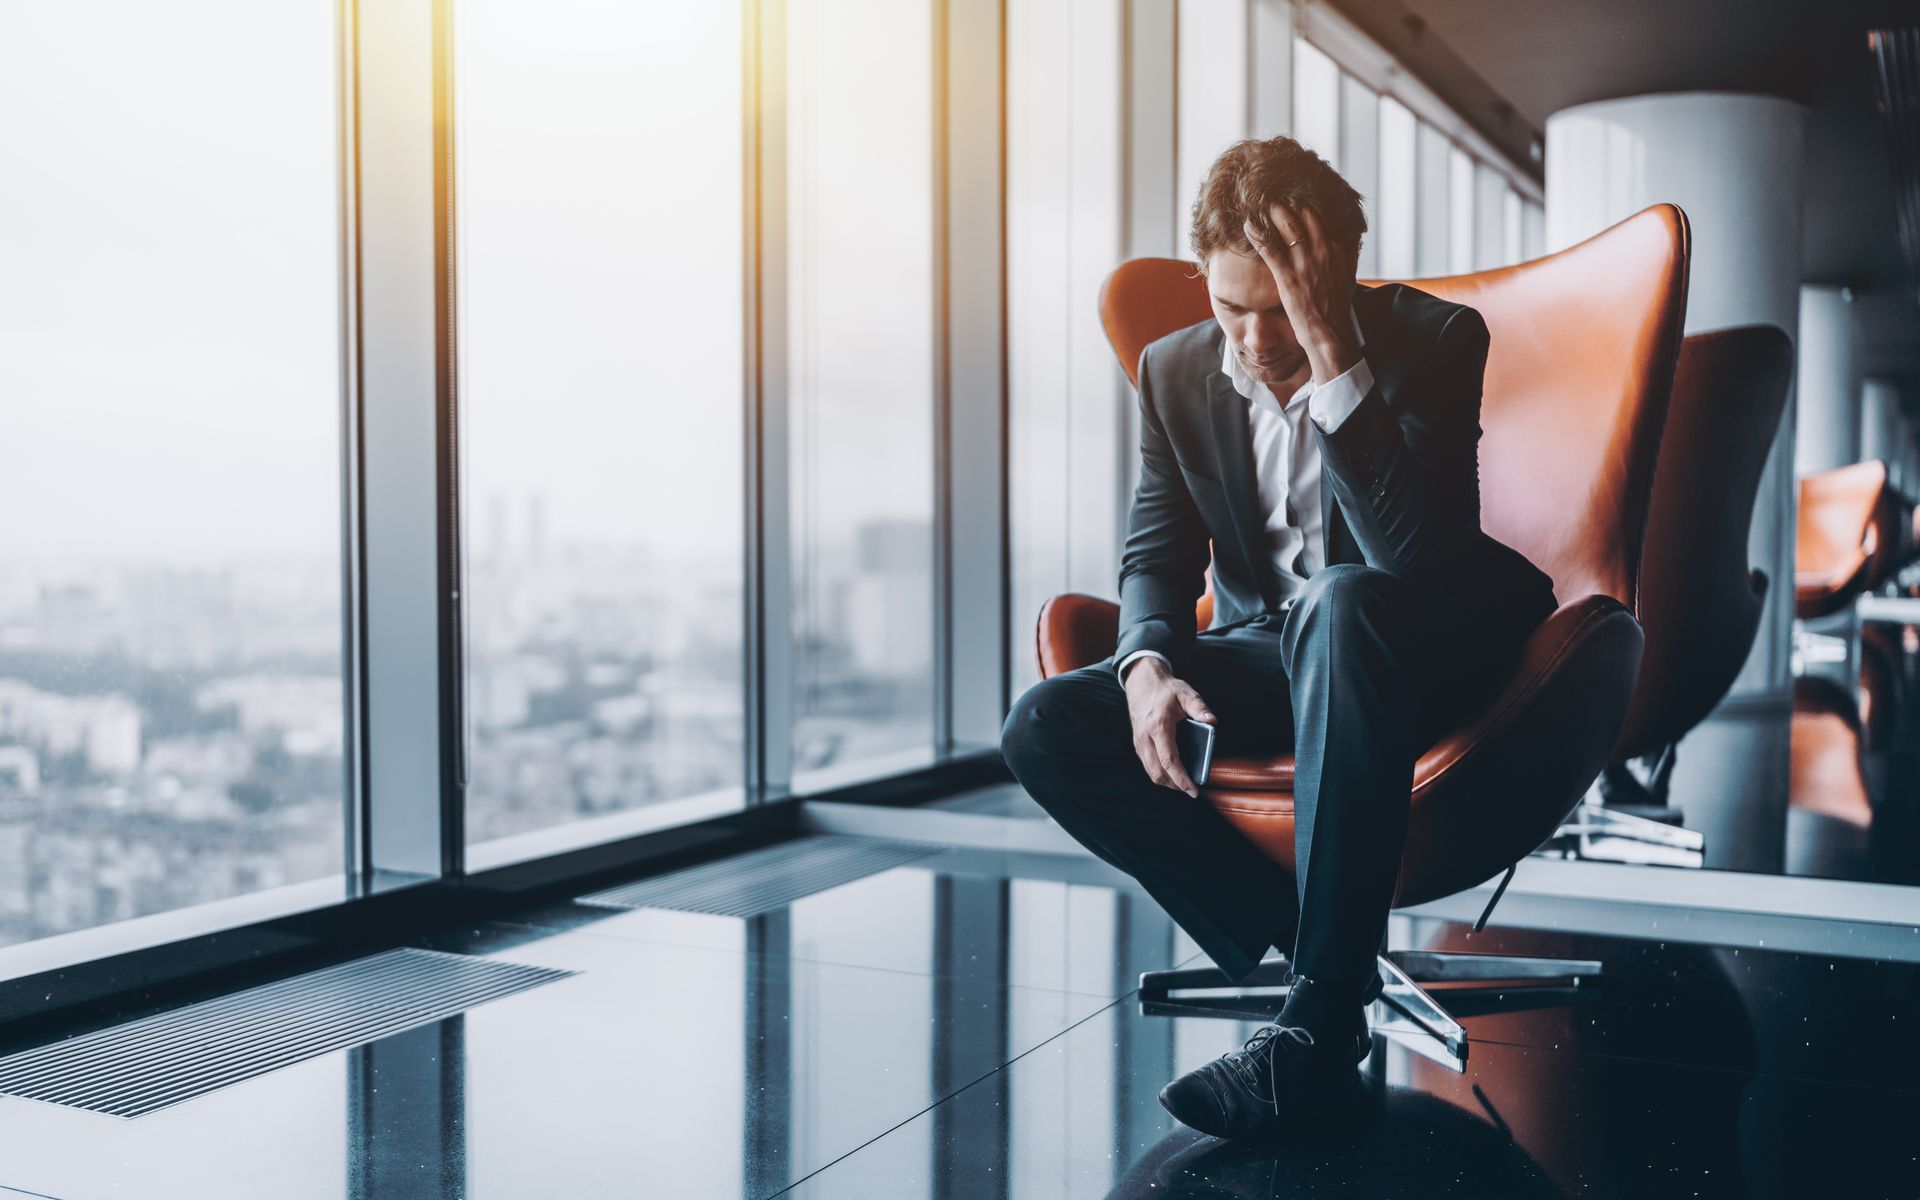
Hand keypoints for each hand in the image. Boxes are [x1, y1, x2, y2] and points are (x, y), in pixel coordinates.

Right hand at [1122, 658, 1215, 796]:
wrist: (1141, 681)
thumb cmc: (1165, 688)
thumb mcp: (1185, 693)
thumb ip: (1199, 707)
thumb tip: (1212, 721)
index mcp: (1158, 726)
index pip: (1169, 761)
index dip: (1181, 779)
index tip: (1193, 790)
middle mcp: (1145, 737)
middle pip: (1157, 772)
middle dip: (1175, 785)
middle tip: (1192, 791)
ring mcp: (1139, 741)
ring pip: (1151, 771)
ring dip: (1167, 782)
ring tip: (1184, 784)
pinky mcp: (1137, 742)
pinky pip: (1147, 765)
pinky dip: (1160, 773)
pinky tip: (1173, 772)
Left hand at [1243, 205, 1358, 384]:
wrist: (1330, 334)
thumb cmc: (1336, 310)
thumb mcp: (1347, 277)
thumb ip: (1346, 256)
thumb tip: (1346, 240)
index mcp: (1337, 250)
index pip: (1322, 219)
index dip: (1307, 208)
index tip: (1296, 198)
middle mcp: (1323, 251)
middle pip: (1305, 216)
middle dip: (1290, 203)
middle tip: (1275, 193)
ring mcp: (1305, 263)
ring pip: (1288, 226)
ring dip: (1273, 211)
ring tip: (1261, 202)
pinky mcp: (1288, 277)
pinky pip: (1270, 247)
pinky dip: (1257, 233)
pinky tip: (1247, 224)